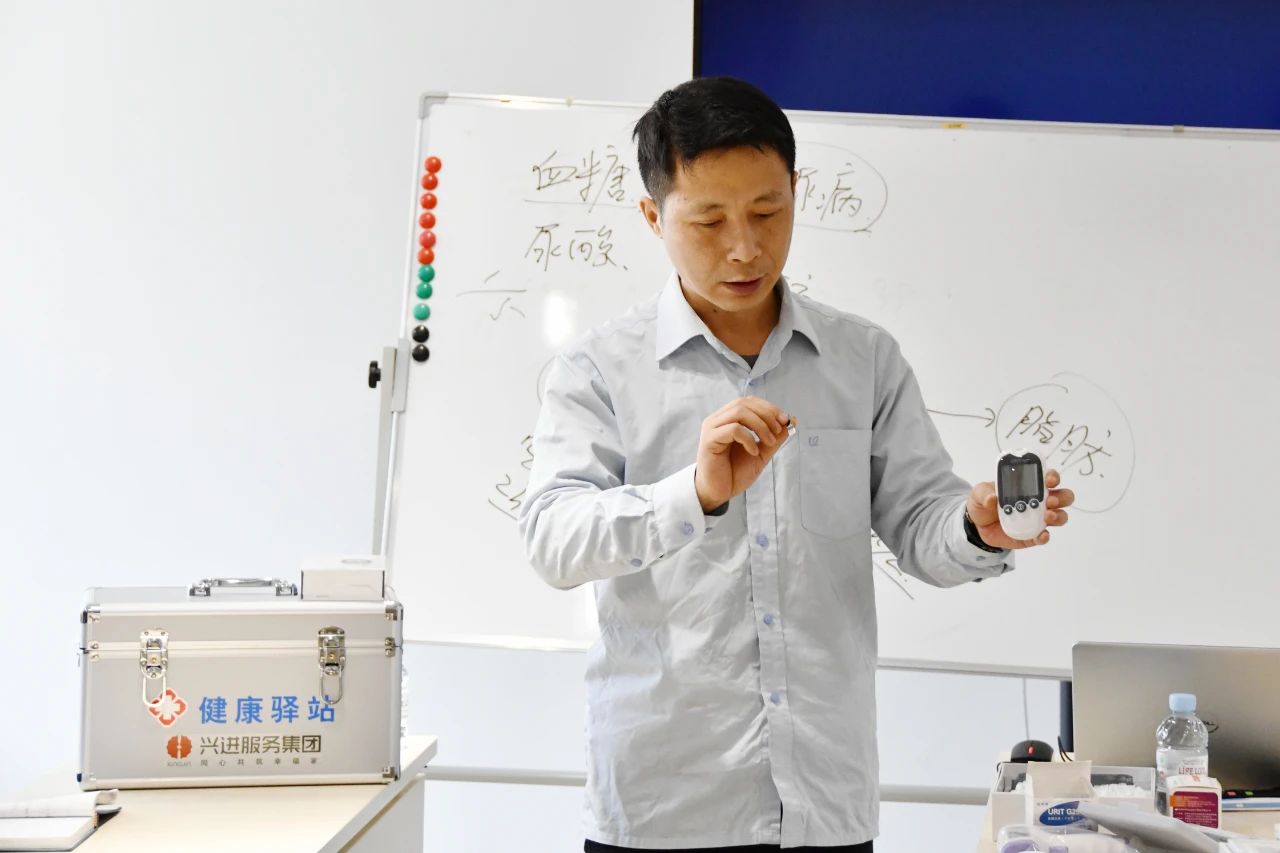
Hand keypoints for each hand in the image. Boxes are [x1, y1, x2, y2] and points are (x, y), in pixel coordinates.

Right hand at [694, 396, 791, 511]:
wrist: (719, 493)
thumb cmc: (734, 473)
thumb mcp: (761, 454)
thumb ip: (773, 439)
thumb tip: (789, 422)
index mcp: (728, 419)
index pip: (749, 401)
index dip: (768, 407)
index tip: (785, 420)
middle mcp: (718, 420)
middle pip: (744, 403)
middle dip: (767, 414)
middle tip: (778, 431)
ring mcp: (712, 429)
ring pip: (739, 412)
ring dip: (760, 425)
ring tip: (769, 442)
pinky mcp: (709, 440)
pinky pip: (733, 429)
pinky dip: (749, 438)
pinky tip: (754, 451)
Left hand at [967, 469, 1073, 549]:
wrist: (978, 526)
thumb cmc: (984, 503)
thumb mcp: (979, 493)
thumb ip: (984, 493)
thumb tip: (991, 498)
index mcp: (1030, 486)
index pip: (1049, 478)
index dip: (1053, 477)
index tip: (1049, 479)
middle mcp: (1039, 501)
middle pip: (1062, 497)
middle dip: (1061, 498)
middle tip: (1049, 501)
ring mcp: (1038, 519)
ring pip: (1059, 516)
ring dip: (1058, 516)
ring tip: (1048, 516)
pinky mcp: (1032, 535)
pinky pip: (1043, 537)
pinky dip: (1044, 536)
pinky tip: (1041, 535)